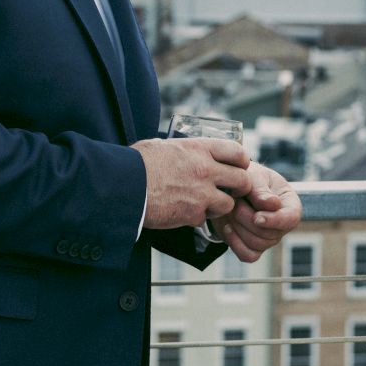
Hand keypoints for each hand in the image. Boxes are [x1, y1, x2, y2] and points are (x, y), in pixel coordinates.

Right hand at [135, 138, 250, 230]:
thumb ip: (177, 149)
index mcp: (198, 148)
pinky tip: (184, 212)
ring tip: (205, 204)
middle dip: (239, 187)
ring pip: (228, 204)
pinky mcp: (193, 214)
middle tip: (230, 190)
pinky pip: (206, 219)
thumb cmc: (136, 164)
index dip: (242, 161)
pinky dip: (197, 218)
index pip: (237, 151)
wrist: (123, 187)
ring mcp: (201, 193)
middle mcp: (205, 169)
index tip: (238, 167)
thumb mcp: (160, 146)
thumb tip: (175, 149)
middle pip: (242, 180)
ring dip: (220, 206)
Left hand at [215, 163, 301, 262]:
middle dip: (247, 219)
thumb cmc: (247, 178)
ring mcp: (268, 238)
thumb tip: (272, 205)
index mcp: (289, 204)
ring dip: (239, 227)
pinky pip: (248, 255)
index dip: (275, 221)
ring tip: (231, 210)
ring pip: (257, 244)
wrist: (229, 187)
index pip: (291, 219)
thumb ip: (261, 190)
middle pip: (270, 234)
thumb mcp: (254, 176)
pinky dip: (235, 243)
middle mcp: (281, 224)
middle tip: (235, 201)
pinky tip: (227, 227)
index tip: (257, 216)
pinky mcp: (253, 246)